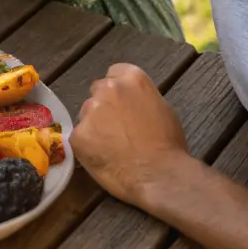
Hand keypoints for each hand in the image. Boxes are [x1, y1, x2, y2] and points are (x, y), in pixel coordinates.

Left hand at [70, 63, 190, 207]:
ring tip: (112, 146)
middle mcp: (107, 88)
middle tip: (117, 127)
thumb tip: (130, 101)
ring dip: (95, 125)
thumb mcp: (161, 108)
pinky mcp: (78, 134)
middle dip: (104, 105)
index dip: (119, 91)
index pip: (115, 73)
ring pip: (87, 114)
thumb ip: (140, 97)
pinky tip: (102, 157)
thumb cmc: (169, 145)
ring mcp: (90, 110)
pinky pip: (80, 136)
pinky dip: (88, 146)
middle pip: (98, 91)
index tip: (123, 105)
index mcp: (131, 79)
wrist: (160, 175)